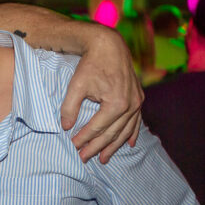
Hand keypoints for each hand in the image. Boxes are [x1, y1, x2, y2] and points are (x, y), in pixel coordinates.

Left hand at [61, 26, 142, 163]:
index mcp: (116, 103)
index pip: (97, 127)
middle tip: (84, 158)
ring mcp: (137, 102)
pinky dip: (131, 134)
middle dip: (97, 147)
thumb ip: (70, 108)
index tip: (74, 147)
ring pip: (125, 130)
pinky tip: (128, 145)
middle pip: (111, 132)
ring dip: (114, 146)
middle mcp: (130, 105)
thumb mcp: (76, 86)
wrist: (109, 46)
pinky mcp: (138, 98)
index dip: (84, 138)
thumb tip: (66, 127)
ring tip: (103, 158)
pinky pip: (136, 121)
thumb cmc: (91, 64)